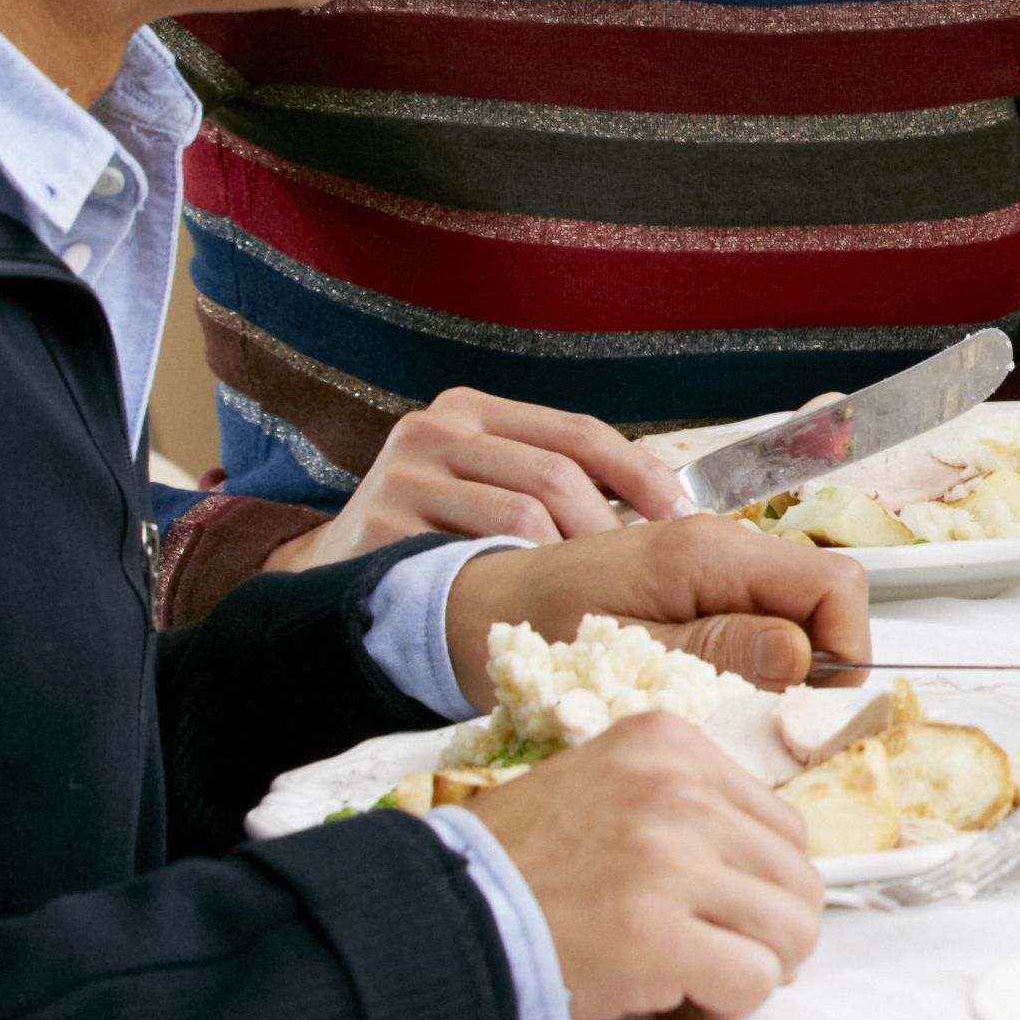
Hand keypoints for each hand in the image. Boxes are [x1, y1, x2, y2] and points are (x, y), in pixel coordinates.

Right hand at [284, 388, 683, 568]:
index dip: (641, 473)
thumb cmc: (436, 536)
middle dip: (612, 530)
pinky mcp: (381, 524)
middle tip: (644, 576)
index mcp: (473, 411)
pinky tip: (536, 607)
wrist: (332, 577)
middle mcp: (434, 429)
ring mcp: (402, 473)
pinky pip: (475, 557)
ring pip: (522, 517)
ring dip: (569, 564)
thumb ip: (557, 484)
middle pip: (555, 474)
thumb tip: (670, 511)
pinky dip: (517, 583)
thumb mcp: (489, 489)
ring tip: (593, 598)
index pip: (578, 432)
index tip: (687, 516)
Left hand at [449, 518, 872, 707]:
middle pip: (823, 601)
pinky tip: (705, 694)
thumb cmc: (537, 631)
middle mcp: (723, 548)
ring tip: (725, 708)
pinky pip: (759, 624)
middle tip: (764, 718)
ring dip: (779, 670)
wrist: (473, 613)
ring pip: (796, 616)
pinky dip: (750, 666)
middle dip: (814, 666)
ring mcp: (714, 567)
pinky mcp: (701, 591)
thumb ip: (715, 653)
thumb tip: (800, 656)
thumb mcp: (627, 656)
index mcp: (711, 553)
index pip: (835, 585)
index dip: (845, 649)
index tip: (813, 706)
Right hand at [454, 716, 828, 1019]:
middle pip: (798, 879)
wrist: (432, 921)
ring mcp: (670, 859)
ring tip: (684, 977)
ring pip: (791, 932)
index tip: (708, 910)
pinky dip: (722, 1007)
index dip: (754, 884)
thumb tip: (771, 867)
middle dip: (763, 932)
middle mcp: (677, 790)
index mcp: (668, 745)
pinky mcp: (657, 934)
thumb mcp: (605, 794)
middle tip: (705, 954)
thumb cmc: (517, 872)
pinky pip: (753, 982)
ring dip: (747, 970)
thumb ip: (687, 812)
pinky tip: (670, 1001)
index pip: (782, 825)